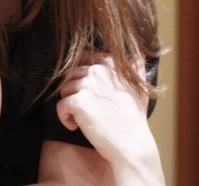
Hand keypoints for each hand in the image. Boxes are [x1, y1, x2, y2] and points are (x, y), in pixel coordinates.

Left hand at [56, 55, 164, 184]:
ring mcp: (88, 84)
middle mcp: (99, 69)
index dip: (80, 75)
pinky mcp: (79, 101)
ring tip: (83, 118)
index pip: (83, 57)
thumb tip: (137, 52)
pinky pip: (60, 105)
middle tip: (87, 109)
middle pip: (71, 74)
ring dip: (70, 105)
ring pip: (64, 89)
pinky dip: (64, 117)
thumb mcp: (138, 87)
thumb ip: (134, 67)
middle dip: (75, 92)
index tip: (86, 92)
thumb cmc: (133, 119)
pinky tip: (75, 126)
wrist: (132, 145)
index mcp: (112, 62)